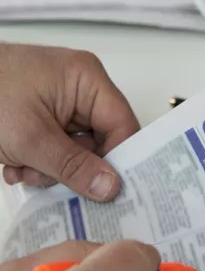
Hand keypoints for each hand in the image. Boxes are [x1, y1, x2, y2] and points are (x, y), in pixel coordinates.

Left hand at [0, 43, 139, 200]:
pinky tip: (14, 162)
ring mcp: (60, 100)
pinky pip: (58, 145)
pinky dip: (39, 161)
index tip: (111, 191)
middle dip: (75, 166)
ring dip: (52, 168)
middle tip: (49, 180)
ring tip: (22, 168)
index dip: (119, 159)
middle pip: (101, 140)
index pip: (122, 125)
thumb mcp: (30, 138)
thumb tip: (112, 188)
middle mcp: (80, 87)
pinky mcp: (43, 112)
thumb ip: (74, 166)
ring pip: (77, 148)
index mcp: (87, 79)